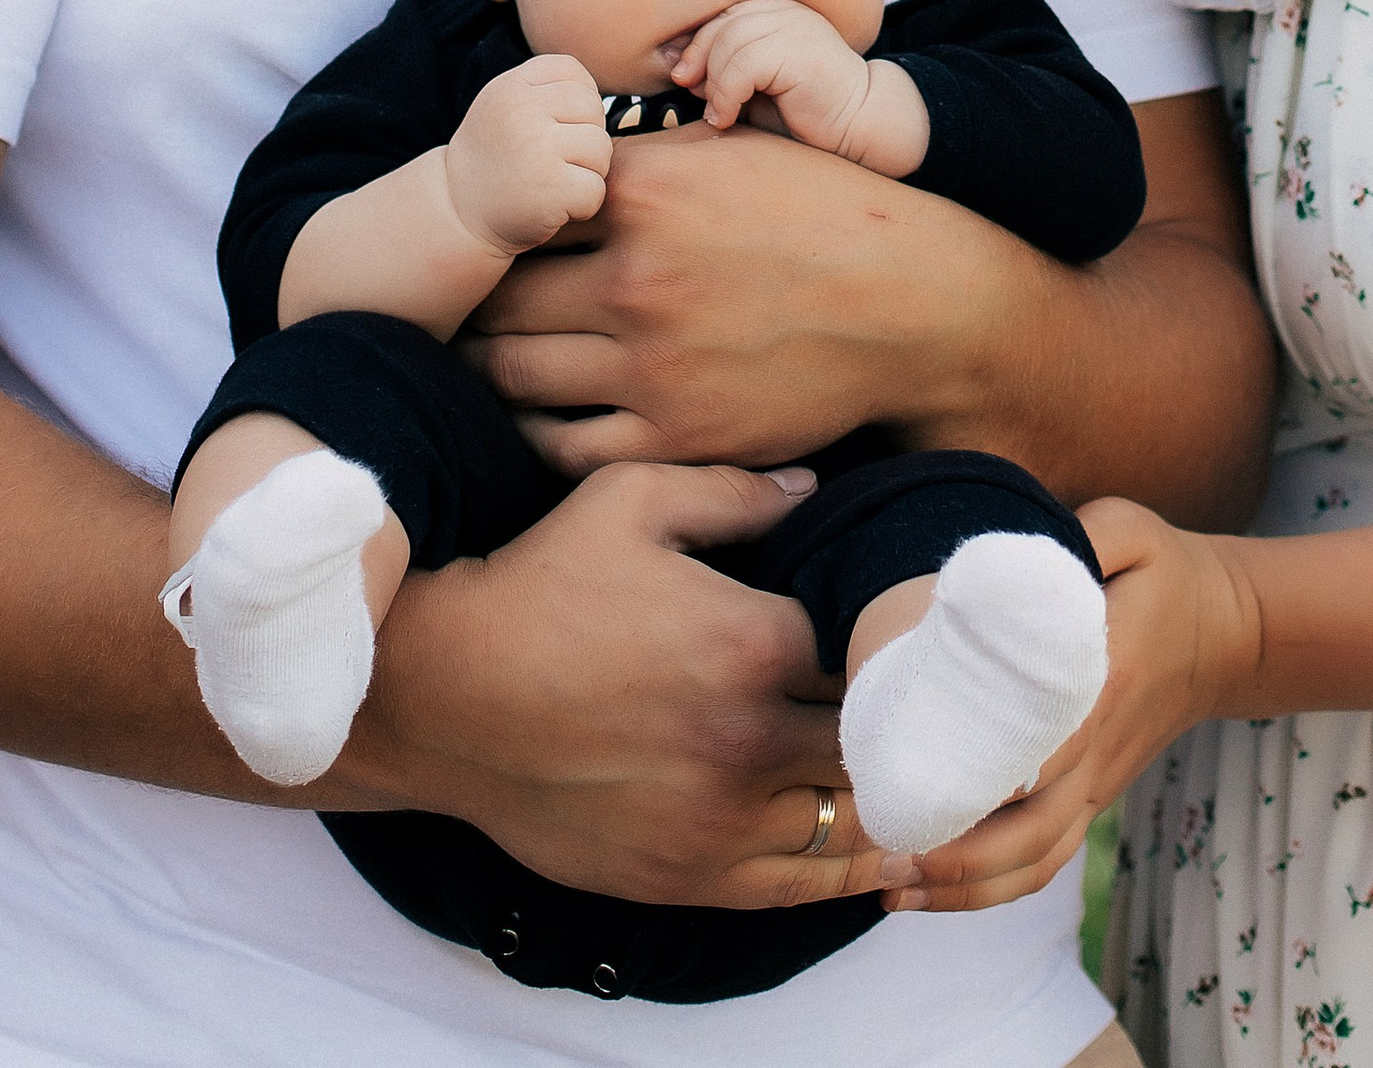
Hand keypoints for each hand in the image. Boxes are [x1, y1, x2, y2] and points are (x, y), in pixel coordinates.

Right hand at [352, 459, 917, 911]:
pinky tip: (877, 845)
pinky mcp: (687, 875)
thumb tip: (814, 489)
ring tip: (916, 771)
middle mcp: (748, 740)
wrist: (444, 698)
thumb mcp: (630, 500)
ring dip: (887, 794)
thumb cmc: (539, 586)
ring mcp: (720, 818)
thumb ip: (735, 490)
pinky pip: (800, 884)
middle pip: (880, 740)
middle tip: (927, 702)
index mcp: (752, 641)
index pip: (872, 647)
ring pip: (853, 820)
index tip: (910, 629)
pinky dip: (847, 867)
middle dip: (904, 720)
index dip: (893, 636)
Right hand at [443, 54, 610, 259]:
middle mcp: (522, 110)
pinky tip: (556, 208)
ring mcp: (536, 148)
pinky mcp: (550, 188)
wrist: (457, 215)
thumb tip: (602, 95)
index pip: (573, 72)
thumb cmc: (495, 160)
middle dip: (586, 138)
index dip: (577, 102)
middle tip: (557, 162)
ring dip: (588, 172)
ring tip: (555, 183)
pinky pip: (597, 189)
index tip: (556, 127)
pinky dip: (583, 205)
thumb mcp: (506, 107)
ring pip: (601, 148)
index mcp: (512, 85)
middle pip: (594, 109)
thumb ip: (546, 90)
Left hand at [463, 121, 1020, 476]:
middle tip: (456, 312)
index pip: (523, 210)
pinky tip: (534, 416)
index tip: (482, 242)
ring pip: (517, 374)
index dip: (496, 228)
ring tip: (478, 363)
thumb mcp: (736, 151)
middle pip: (502, 299)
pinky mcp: (676, 435)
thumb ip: (645, 154)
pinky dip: (533, 432)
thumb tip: (565, 152)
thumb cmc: (825, 214)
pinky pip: (564, 446)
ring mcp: (653, 364)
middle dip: (473, 305)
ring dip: (488, 368)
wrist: (909, 306)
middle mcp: (638, 277)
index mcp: (647, 193)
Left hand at [671, 3, 929, 176]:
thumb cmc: (807, 112)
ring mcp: (794, 27)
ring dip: (713, 83)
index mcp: (778, 12)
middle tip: (693, 95)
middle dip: (698, 60)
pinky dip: (725, 95)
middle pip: (721, 25)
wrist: (860, 125)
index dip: (696, 44)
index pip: (723, 16)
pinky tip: (727, 117)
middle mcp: (786, 12)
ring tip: (716, 112)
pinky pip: (742, 65)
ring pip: (728, 43)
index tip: (681, 76)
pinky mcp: (797, 50)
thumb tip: (678, 70)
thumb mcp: (757, 88)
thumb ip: (725, 74)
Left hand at [898, 499, 1258, 917]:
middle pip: (1032, 827)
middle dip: (956, 851)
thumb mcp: (1133, 530)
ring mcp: (1098, 783)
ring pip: (1035, 859)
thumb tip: (1005, 558)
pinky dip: (992, 889)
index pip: (1049, 744)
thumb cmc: (1167, 575)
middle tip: (883, 848)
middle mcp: (1100, 748)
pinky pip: (1047, 861)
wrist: (1229, 635)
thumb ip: (1082, 536)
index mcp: (1108, 681)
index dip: (993, 776)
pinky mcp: (1094, 798)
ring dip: (964, 885)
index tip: (930, 787)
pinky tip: (933, 892)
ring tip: (890, 886)